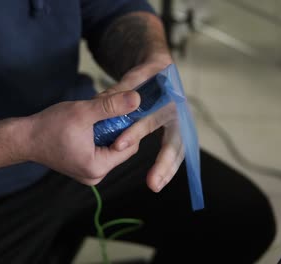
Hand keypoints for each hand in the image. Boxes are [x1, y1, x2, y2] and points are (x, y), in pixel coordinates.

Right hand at [24, 91, 140, 184]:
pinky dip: (99, 136)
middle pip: (122, 148)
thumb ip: (111, 106)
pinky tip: (88, 125)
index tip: (124, 108)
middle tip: (104, 110)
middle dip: (117, 128)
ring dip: (107, 130)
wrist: (24, 138)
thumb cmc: (49, 126)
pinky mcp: (83, 167)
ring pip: (111, 148)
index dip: (130, 126)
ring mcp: (89, 173)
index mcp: (98, 168)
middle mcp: (96, 176)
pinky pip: (100, 151)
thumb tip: (137, 99)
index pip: (131, 146)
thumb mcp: (83, 112)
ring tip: (93, 117)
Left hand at [98, 59, 184, 192]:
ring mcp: (179, 124)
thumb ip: (120, 90)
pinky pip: (174, 152)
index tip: (119, 144)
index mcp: (170, 97)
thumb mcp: (135, 76)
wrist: (164, 70)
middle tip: (152, 183)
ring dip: (167, 170)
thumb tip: (100, 100)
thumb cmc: (149, 73)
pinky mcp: (175, 132)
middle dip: (164, 163)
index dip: (136, 132)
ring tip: (155, 185)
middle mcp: (179, 113)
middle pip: (176, 141)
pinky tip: (158, 181)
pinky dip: (166, 167)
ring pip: (178, 150)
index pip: (152, 119)